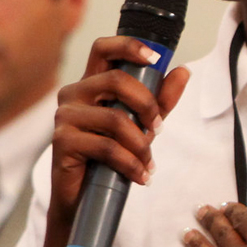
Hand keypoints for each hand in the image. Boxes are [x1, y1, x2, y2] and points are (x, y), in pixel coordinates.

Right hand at [50, 36, 189, 222]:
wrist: (84, 199)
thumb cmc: (109, 158)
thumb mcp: (141, 125)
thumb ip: (160, 99)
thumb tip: (183, 70)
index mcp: (90, 84)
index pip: (103, 48)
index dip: (128, 46)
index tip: (155, 57)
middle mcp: (73, 94)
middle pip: (116, 80)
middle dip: (147, 105)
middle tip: (158, 128)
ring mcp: (64, 116)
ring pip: (116, 119)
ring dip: (141, 145)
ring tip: (148, 163)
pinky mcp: (62, 141)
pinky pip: (107, 147)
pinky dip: (131, 164)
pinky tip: (140, 176)